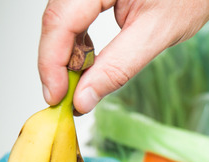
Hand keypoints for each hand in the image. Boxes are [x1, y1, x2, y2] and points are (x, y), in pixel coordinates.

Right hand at [39, 0, 208, 113]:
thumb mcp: (157, 33)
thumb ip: (118, 66)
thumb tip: (85, 97)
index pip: (61, 20)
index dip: (51, 62)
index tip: (55, 96)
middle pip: (57, 20)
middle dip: (57, 62)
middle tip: (63, 98)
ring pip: (63, 20)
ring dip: (67, 55)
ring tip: (76, 87)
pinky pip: (76, 16)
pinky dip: (79, 44)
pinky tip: (87, 65)